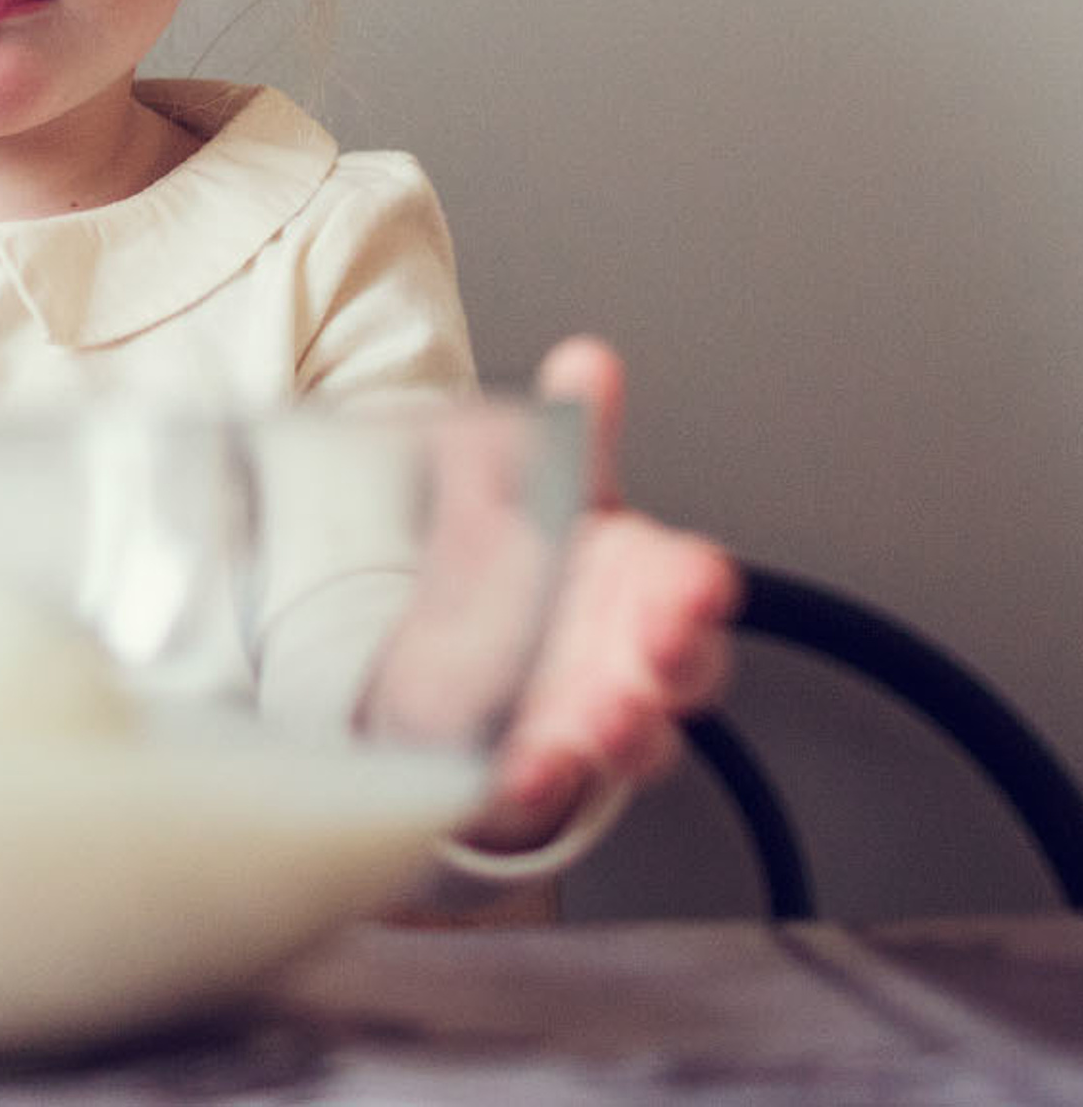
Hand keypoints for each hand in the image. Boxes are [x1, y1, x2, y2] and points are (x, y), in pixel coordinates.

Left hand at [457, 336, 739, 856]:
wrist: (456, 658)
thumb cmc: (528, 575)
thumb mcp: (542, 490)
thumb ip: (572, 436)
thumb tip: (590, 363)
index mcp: (643, 586)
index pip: (691, 589)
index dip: (697, 588)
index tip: (697, 578)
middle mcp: (631, 662)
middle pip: (681, 671)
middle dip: (675, 658)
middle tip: (657, 641)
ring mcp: (590, 725)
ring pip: (630, 740)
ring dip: (622, 731)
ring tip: (603, 718)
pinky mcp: (534, 773)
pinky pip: (545, 789)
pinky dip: (538, 782)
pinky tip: (522, 769)